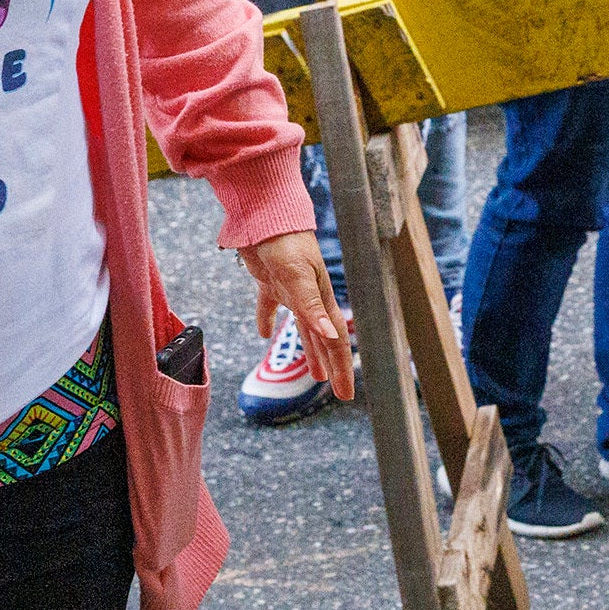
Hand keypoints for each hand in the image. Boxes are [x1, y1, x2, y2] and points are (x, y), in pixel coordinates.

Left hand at [241, 230, 355, 400]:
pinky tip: (263, 334)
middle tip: (338, 391)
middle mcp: (310, 298)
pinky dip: (267, 320)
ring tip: (312, 372)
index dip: (341, 368)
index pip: (334, 341)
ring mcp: (291, 290)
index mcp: (320, 300)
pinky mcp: (270, 281)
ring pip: (303, 328)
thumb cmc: (284, 241)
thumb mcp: (298, 276)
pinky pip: (271, 306)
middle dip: (331, 365)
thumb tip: (329, 335)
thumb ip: (311, 307)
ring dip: (309, 350)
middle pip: (323, 339)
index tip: (345, 394)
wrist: (264, 215)